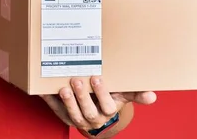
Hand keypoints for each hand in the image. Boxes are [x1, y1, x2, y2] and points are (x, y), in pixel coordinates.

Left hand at [40, 76, 156, 132]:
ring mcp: (77, 118)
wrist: (94, 111)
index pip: (108, 106)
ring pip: (73, 114)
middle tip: (77, 80)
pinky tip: (44, 89)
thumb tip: (152, 96)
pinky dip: (49, 99)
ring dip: (68, 101)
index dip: (102, 93)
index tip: (97, 78)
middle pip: (88, 111)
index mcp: (109, 111)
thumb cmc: (108, 98)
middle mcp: (94, 118)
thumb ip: (135, 93)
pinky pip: (55, 109)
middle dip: (82, 96)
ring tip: (63, 87)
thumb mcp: (122, 94)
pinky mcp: (62, 115)